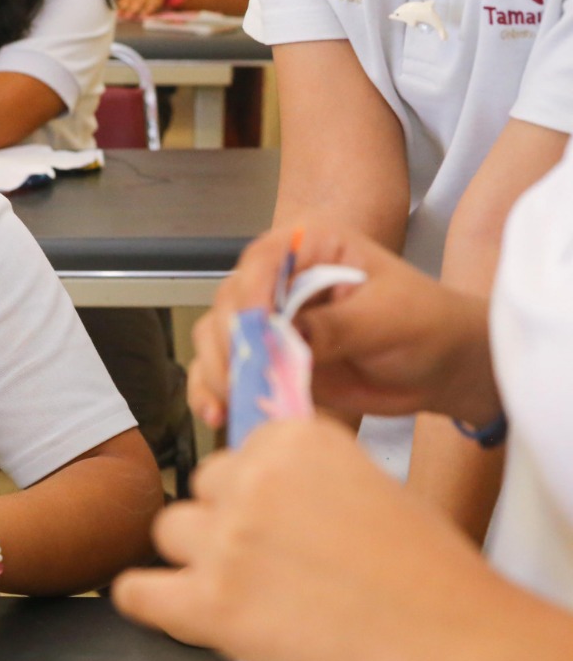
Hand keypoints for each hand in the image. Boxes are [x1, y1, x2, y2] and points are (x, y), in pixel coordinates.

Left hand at [113, 416, 504, 660]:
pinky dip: (149, 601)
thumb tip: (255, 497)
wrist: (458, 645)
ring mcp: (225, 539)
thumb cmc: (429, 576)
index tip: (287, 524)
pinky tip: (176, 610)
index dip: (259, 494)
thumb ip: (306, 481)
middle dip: (227, 524)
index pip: (240, 453)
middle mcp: (250, 476)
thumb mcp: (369, 487)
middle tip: (273, 568)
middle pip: (202, 489)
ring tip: (246, 596)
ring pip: (170, 532)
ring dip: (197, 561)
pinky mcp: (209, 603)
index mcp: (292, 437)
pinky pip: (136, 592)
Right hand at [187, 220, 496, 430]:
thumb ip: (336, 324)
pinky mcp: (268, 358)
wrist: (444, 367)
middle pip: (230, 303)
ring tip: (234, 402)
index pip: (263, 261)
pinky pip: (227, 371)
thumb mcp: (389, 318)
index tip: (255, 330)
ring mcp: (271, 321)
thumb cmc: (428, 325)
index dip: (252, 294)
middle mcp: (281, 278)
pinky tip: (221, 413)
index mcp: (312, 247)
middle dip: (231, 343)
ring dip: (218, 371)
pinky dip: (216, 393)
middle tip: (246, 378)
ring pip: (218, 338)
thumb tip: (285, 336)